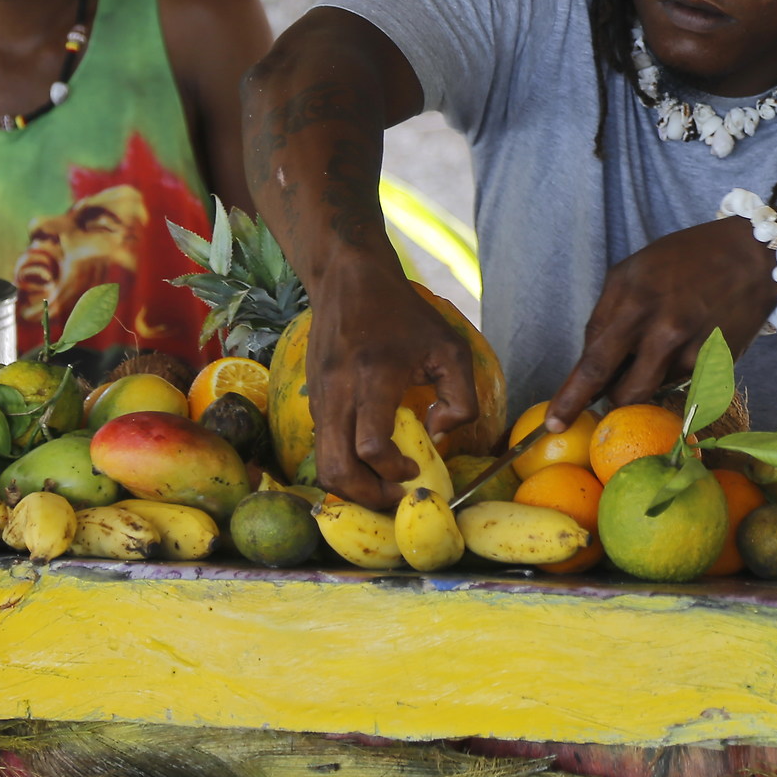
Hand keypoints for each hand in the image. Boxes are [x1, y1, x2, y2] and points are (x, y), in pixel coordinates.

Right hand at [305, 261, 479, 507]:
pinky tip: (369, 457)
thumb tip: (438, 433)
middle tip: (394, 495)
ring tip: (382, 483)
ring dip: (352, 485)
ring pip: (322, 463)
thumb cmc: (404, 314)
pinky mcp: (314, 399)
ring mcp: (320, 397)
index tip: (414, 466)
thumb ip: (462, 398)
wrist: (348, 280)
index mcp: (374, 378)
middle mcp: (339, 392)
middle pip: (336, 469)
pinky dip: (344, 462)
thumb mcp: (451, 347)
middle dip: (367, 497)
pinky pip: (323, 444)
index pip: (371, 446)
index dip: (393, 469)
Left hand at [547, 217, 776, 427]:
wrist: (751, 257)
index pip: (593, 364)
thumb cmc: (683, 259)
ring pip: (652, 392)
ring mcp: (693, 352)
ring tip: (658, 348)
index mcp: (633, 303)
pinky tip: (686, 342)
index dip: (571, 399)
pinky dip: (672, 373)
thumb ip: (606, 317)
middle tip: (605, 397)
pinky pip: (679, 385)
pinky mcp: (716, 366)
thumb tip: (590, 363)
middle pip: (623, 393)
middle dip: (609, 401)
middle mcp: (663, 331)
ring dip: (643, 384)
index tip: (554, 423)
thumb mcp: (631, 272)